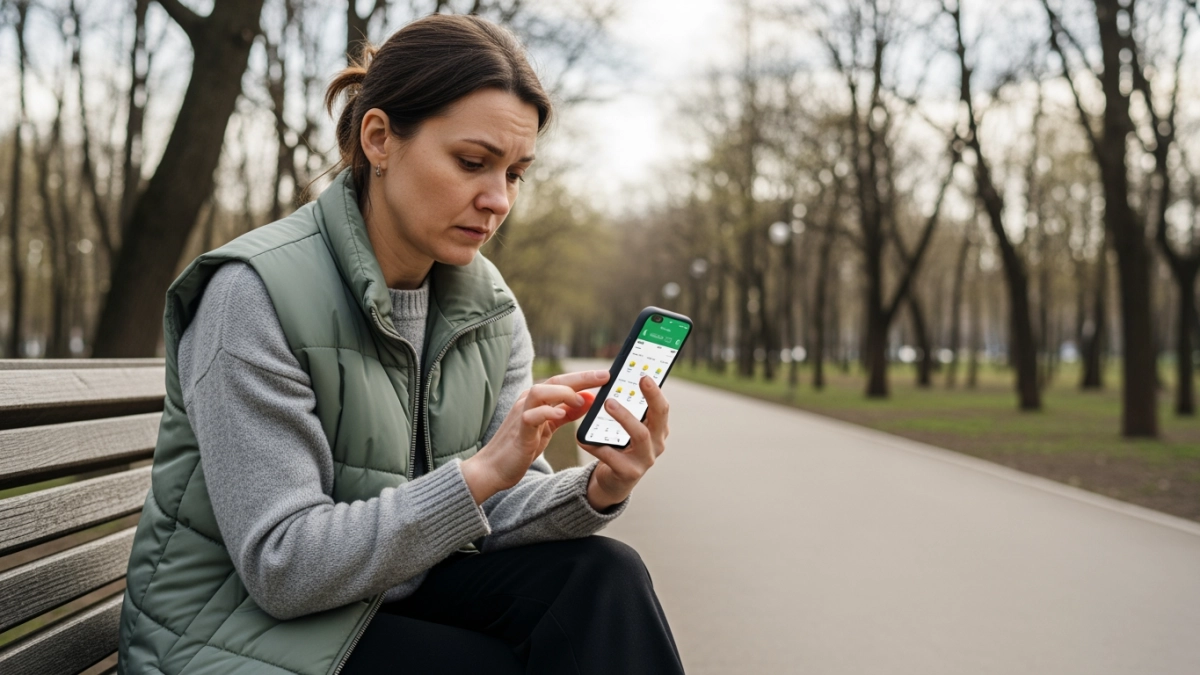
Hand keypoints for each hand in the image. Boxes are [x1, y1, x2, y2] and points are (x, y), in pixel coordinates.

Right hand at [461, 369, 608, 503]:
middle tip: (604, 376)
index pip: (562, 381)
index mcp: (537, 400)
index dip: (584, 377)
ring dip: (563, 393)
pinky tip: (561, 415)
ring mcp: (521, 414)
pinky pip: (531, 416)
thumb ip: (566, 413)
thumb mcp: (548, 428)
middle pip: (555, 381)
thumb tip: (588, 399)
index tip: (605, 375)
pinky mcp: (518, 431)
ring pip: (539, 392)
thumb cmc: (521, 446)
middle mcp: (527, 402)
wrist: (493, 468)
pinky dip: (546, 412)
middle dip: (581, 377)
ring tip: (580, 400)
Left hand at [578, 374, 669, 510]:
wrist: (613, 480)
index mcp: (658, 429)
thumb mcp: (627, 428)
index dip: (656, 391)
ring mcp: (645, 459)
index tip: (645, 374)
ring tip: (609, 403)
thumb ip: (627, 410)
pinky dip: (596, 445)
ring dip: (625, 417)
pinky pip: (612, 456)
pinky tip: (582, 438)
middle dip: (651, 397)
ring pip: (640, 435)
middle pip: (659, 417)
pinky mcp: (629, 472)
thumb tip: (612, 381)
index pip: (662, 407)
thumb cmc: (620, 447)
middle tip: (639, 380)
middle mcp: (657, 443)